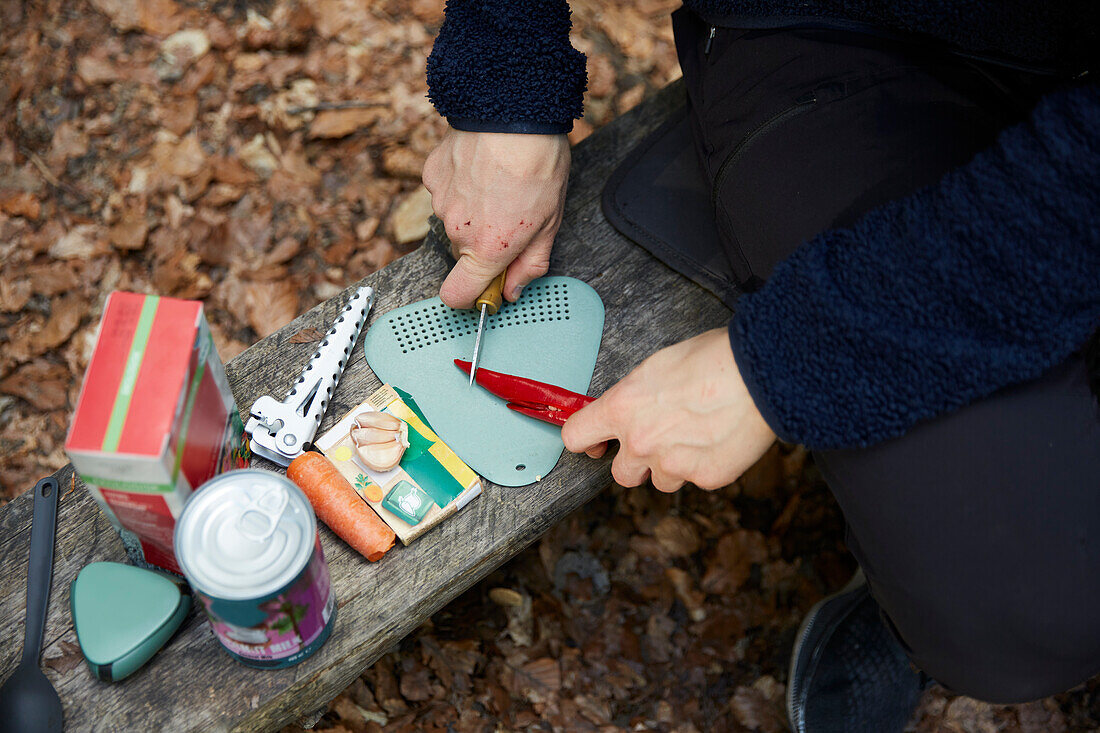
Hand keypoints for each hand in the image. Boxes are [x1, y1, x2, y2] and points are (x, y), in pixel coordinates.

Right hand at [422, 129, 569, 307]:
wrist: (512, 110)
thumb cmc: (538, 164)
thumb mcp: (550, 222)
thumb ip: (531, 263)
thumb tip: (514, 289)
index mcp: (488, 249)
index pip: (457, 295)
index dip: (471, 296)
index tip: (486, 286)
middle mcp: (457, 231)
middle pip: (463, 253)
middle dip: (483, 243)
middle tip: (511, 213)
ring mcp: (441, 202)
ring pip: (455, 220)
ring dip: (472, 211)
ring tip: (498, 183)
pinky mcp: (432, 176)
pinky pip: (445, 192)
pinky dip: (460, 186)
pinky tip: (481, 167)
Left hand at [561, 328, 776, 491]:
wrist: (759, 373)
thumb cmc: (713, 359)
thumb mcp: (656, 366)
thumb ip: (634, 396)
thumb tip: (629, 408)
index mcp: (622, 408)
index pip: (576, 436)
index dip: (586, 439)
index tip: (595, 440)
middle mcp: (640, 442)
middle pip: (620, 473)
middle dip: (635, 461)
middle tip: (656, 442)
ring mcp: (671, 465)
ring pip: (660, 480)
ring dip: (671, 466)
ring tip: (696, 436)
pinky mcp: (704, 477)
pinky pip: (695, 479)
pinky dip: (704, 465)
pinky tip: (718, 440)